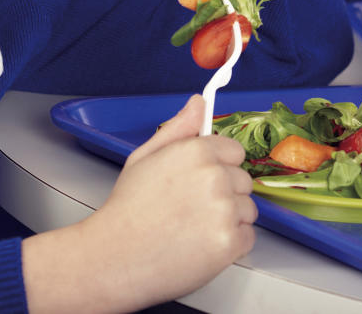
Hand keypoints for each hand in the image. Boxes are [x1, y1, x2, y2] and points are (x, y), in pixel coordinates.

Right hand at [22, 95, 255, 312]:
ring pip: (247, 210)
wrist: (113, 258)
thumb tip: (200, 103)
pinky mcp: (229, 243)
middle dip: (224, 194)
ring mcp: (224, 211)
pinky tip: (201, 246)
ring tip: (193, 229)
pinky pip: (247, 238)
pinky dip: (230, 245)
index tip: (199, 182)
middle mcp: (215, 177)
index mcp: (197, 151)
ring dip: (228, 220)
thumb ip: (178, 127)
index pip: (235, 151)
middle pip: (243, 181)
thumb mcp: (144, 157)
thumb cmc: (127, 209)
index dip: (218, 167)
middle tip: (190, 209)